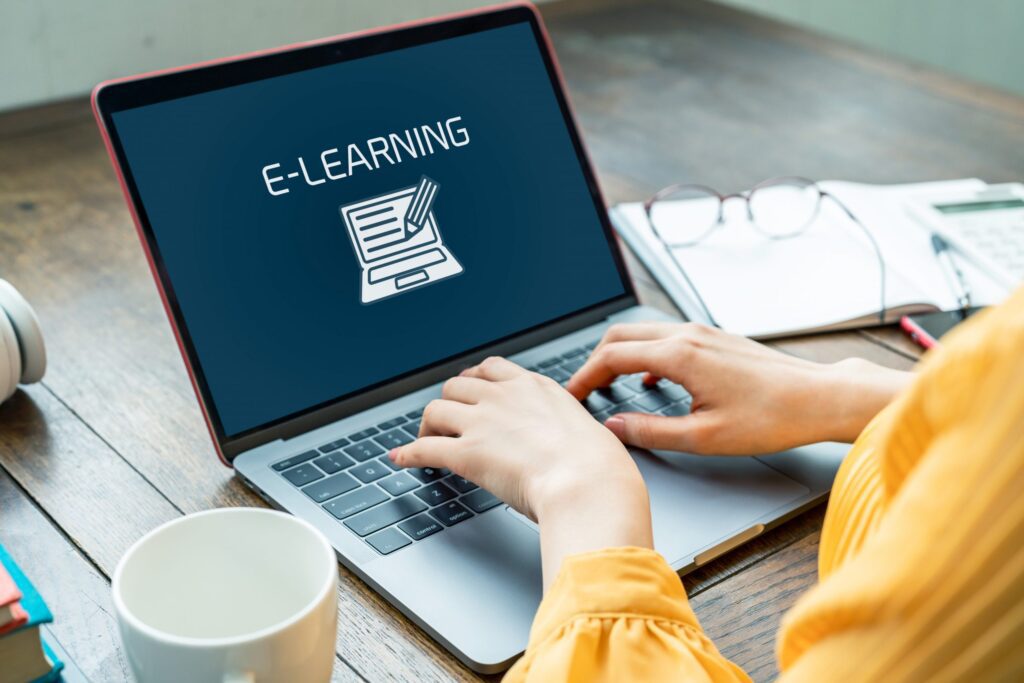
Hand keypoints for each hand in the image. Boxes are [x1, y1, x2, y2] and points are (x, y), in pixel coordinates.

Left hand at [391, 357, 652, 588]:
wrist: (587, 482)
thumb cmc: (598, 465)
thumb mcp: (585, 429)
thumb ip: (566, 427)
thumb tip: (569, 440)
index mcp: (534, 387)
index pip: (491, 369)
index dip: (475, 381)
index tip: (471, 392)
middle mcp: (503, 397)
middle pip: (457, 386)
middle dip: (449, 403)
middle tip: (447, 421)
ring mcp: (481, 423)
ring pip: (435, 411)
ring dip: (427, 427)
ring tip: (425, 440)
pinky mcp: (465, 454)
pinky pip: (425, 449)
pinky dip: (408, 455)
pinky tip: (401, 460)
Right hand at [567, 322, 911, 454]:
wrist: (819, 397)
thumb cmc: (770, 418)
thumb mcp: (704, 437)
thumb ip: (651, 432)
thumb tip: (614, 427)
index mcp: (679, 355)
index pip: (611, 357)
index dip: (584, 377)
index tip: (571, 398)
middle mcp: (687, 335)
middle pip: (621, 336)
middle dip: (594, 362)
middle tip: (582, 391)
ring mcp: (703, 333)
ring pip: (643, 333)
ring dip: (619, 355)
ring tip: (608, 385)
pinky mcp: (715, 339)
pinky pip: (666, 338)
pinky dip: (645, 354)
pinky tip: (651, 380)